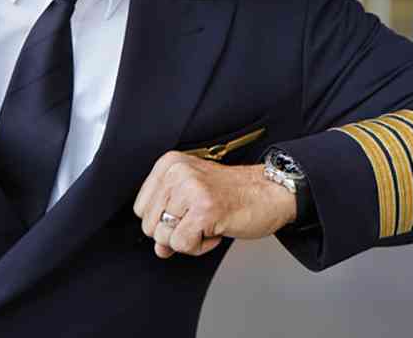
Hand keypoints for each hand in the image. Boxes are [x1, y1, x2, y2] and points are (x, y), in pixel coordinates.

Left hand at [133, 152, 297, 258]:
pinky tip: (217, 229)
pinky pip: (182, 245)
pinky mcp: (203, 210)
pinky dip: (200, 246)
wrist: (271, 192)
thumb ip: (169, 220)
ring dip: (189, 238)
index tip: (190, 210)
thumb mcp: (193, 197)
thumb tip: (159, 249)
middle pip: (148, 225)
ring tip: (211, 221)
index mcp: (170, 163)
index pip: (141, 208)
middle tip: (202, 217)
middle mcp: (178, 172)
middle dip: (175, 231)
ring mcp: (191, 190)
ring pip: (163, 237)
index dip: (165, 219)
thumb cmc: (235, 193)